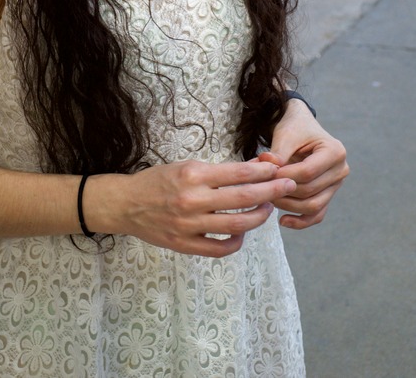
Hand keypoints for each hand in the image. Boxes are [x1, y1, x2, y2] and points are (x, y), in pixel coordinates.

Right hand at [92, 159, 296, 257]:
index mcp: (194, 174)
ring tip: (267, 209)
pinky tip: (242, 233)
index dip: (264, 171)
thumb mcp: (187, 166)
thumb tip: (255, 168)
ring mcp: (190, 225)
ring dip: (259, 217)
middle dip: (272, 191)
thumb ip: (219, 171)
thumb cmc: (158, 181)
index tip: (278, 169)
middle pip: (245, 198)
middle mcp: (193, 199)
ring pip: (238, 225)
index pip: (239, 173)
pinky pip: (220, 248)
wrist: (126, 204)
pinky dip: (237, 242)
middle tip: (288, 186)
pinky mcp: (185, 245)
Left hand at [259, 100, 348, 229]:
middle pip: (310, 191)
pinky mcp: (327, 196)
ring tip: (268, 198)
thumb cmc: (295, 129)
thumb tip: (267, 166)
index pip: (308, 172)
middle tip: (262, 187)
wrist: (300, 128)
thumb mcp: (286, 135)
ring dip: (288, 206)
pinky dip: (301, 221)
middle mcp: (340, 170)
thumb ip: (278, 153)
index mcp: (335, 151)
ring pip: (313, 206)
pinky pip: (316, 215)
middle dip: (284, 191)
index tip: (265, 175)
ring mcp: (335, 185)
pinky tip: (282, 221)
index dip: (284, 176)